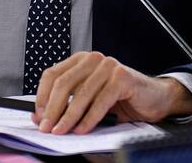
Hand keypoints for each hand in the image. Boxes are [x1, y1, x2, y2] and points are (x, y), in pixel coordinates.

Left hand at [32, 51, 191, 134]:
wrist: (153, 98)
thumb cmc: (120, 99)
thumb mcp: (90, 100)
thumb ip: (69, 104)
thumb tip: (42, 117)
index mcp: (81, 61)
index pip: (52, 74)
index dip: (42, 96)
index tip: (37, 116)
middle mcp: (93, 59)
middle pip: (63, 83)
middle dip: (52, 109)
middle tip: (46, 128)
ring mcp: (108, 66)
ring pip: (81, 94)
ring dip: (69, 117)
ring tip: (62, 131)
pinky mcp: (121, 77)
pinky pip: (100, 101)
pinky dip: (89, 118)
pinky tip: (83, 129)